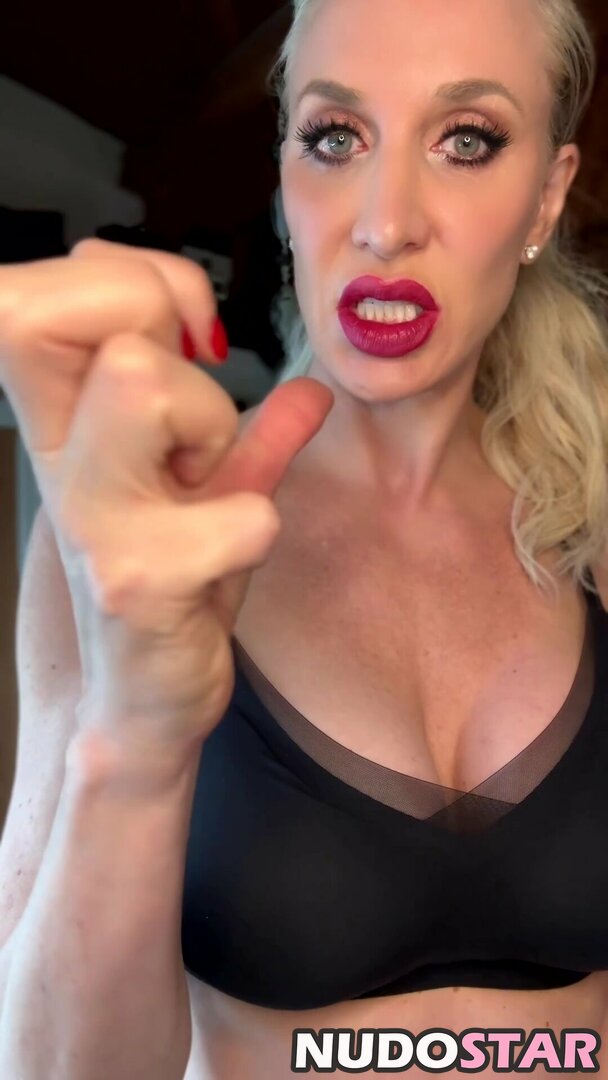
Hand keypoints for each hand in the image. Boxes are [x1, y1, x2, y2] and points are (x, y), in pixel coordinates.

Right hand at [0, 239, 332, 759]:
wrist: (143, 700)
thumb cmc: (172, 584)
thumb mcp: (210, 492)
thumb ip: (253, 432)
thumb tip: (310, 386)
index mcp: (62, 418)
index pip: (31, 292)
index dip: (136, 284)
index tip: (188, 346)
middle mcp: (59, 455)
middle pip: (110, 320)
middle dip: (183, 362)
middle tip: (194, 435)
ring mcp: (92, 514)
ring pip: (147, 383)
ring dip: (210, 432)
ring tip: (202, 493)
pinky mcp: (134, 579)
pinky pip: (237, 510)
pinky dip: (253, 528)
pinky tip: (221, 563)